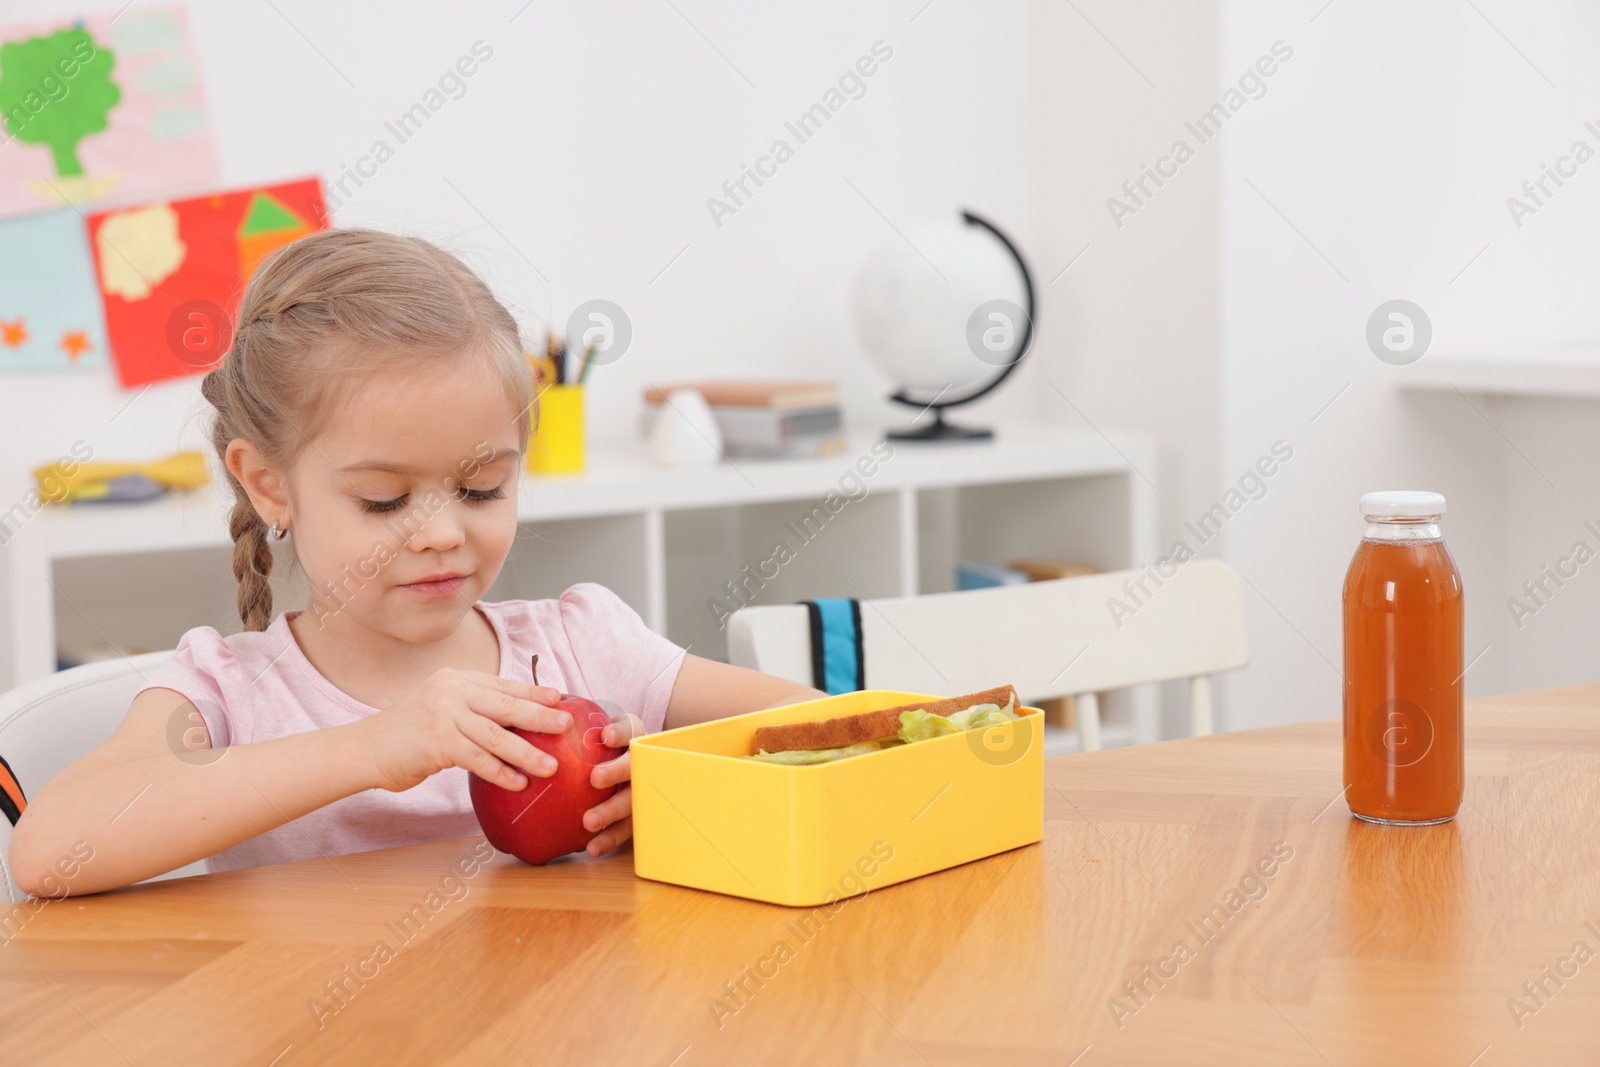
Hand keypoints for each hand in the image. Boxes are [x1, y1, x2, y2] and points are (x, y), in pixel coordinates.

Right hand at [361, 669, 571, 792]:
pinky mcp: (437, 742)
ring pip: (497, 735)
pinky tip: (518, 784)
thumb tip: (515, 722)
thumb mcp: (439, 708)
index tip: (559, 698)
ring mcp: (443, 714)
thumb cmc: (406, 734)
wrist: (364, 749)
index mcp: (456, 679)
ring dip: (527, 752)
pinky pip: (478, 759)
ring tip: (552, 766)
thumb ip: (471, 709)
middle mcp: (451, 690)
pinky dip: (501, 773)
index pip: (503, 684)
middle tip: (567, 726)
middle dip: (540, 717)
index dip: (533, 692)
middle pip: (506, 705)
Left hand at [582, 712, 644, 855]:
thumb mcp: (592, 724)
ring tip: (588, 821)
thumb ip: (573, 715)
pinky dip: (610, 839)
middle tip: (595, 779)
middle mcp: (643, 763)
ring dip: (612, 812)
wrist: (627, 766)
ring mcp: (644, 791)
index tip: (605, 735)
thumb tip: (546, 701)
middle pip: (636, 767)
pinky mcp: (638, 816)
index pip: (631, 729)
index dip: (621, 731)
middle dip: (618, 772)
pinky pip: (626, 830)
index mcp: (633, 737)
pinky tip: (591, 848)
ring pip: (634, 802)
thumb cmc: (599, 745)